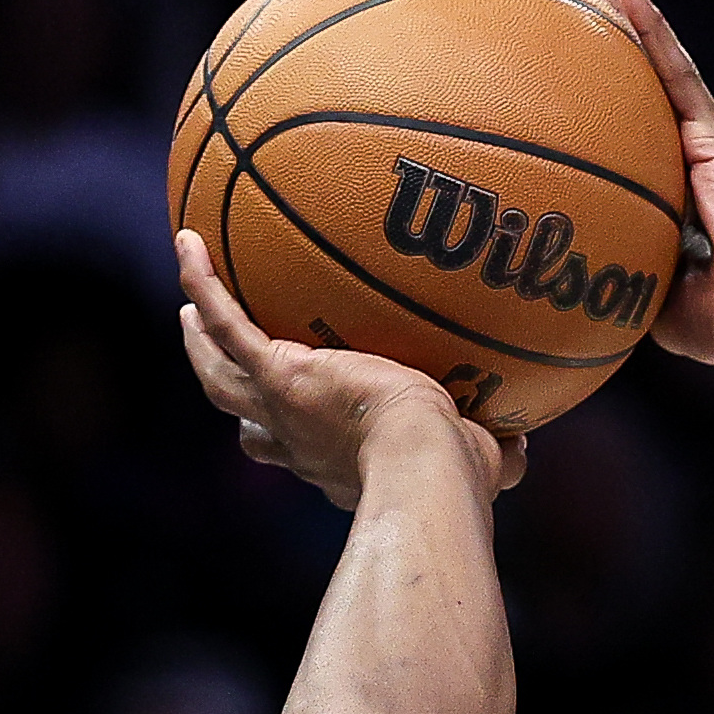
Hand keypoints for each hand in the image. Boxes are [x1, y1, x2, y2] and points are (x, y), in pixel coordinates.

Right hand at [173, 230, 521, 506]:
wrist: (424, 461)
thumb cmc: (457, 473)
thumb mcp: (484, 462)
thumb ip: (501, 453)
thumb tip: (526, 445)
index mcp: (335, 460)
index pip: (299, 450)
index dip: (289, 437)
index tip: (294, 421)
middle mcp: (297, 440)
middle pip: (245, 418)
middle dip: (230, 390)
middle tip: (215, 360)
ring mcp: (280, 406)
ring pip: (218, 372)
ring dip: (198, 340)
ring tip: (187, 306)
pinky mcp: (276, 372)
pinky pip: (224, 317)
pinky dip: (201, 281)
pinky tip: (188, 241)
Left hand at [584, 0, 713, 363]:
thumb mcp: (652, 297)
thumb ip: (618, 273)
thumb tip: (568, 282)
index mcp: (677, 188)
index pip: (634, 124)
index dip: (605, 87)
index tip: (566, 61)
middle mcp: (693, 153)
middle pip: (642, 78)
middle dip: (611, 31)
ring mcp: (707, 139)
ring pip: (658, 61)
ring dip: (626, 12)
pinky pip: (676, 71)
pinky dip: (651, 26)